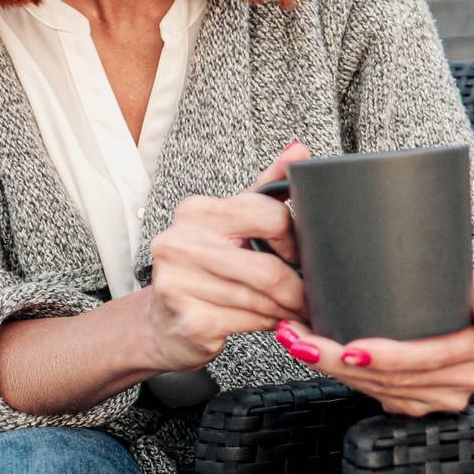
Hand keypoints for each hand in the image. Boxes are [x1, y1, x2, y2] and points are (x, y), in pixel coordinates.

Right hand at [138, 142, 313, 371]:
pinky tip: (271, 320)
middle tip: (313, 293)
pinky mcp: (190, 321)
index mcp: (198, 211)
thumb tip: (300, 150)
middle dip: (300, 286)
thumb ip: (267, 186)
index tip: (303, 254)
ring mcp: (180, 284)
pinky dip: (271, 323)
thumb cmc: (203, 266)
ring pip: (264, 299)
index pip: (271, 216)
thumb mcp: (234, 221)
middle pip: (270, 269)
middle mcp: (181, 243)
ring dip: (289, 307)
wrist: (160, 322)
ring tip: (295, 307)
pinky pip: (252, 322)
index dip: (298, 241)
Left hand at [275, 273, 473, 415]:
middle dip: (340, 360)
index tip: (350, 347)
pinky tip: (316, 357)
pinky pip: (378, 396)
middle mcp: (468, 380)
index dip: (389, 357)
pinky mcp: (422, 405)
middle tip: (299, 338)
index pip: (428, 357)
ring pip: (379, 390)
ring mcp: (445, 398)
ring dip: (331, 368)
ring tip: (296, 341)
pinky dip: (343, 377)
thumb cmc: (467, 290)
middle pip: (394, 378)